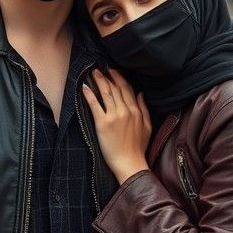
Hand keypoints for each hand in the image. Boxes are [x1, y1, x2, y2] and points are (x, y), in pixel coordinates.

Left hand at [82, 68, 151, 184]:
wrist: (129, 163)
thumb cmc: (138, 148)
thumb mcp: (147, 126)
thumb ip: (144, 108)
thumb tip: (141, 93)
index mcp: (136, 111)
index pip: (127, 89)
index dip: (119, 78)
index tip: (112, 71)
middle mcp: (125, 110)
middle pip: (116, 88)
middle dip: (107, 77)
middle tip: (100, 69)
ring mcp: (114, 116)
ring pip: (106, 93)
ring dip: (98, 81)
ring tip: (92, 73)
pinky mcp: (102, 123)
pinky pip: (95, 105)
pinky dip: (89, 95)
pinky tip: (84, 87)